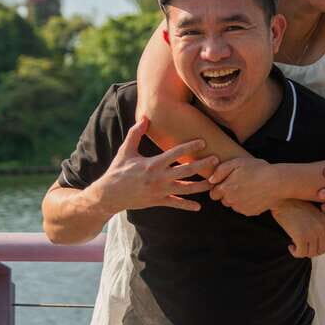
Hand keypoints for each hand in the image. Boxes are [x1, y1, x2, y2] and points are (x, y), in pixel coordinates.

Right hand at [94, 117, 217, 213]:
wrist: (109, 195)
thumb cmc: (118, 171)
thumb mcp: (125, 151)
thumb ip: (135, 134)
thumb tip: (144, 117)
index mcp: (152, 164)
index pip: (175, 153)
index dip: (190, 147)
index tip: (203, 142)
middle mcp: (159, 178)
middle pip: (186, 171)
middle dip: (202, 165)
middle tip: (216, 160)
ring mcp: (159, 191)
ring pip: (185, 189)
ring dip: (200, 186)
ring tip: (214, 183)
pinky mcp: (157, 202)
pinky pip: (175, 204)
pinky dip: (187, 206)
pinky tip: (198, 207)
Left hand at [208, 157, 281, 215]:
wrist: (277, 182)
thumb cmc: (257, 169)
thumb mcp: (237, 163)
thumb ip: (220, 171)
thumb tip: (210, 180)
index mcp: (226, 189)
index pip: (213, 194)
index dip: (219, 187)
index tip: (227, 181)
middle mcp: (231, 201)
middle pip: (223, 200)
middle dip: (228, 193)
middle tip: (240, 183)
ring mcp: (241, 208)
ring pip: (233, 205)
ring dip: (237, 199)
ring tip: (249, 188)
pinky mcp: (250, 213)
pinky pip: (244, 209)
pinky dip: (247, 203)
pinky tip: (255, 194)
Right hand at [271, 199, 324, 257]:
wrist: (283, 200)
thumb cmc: (295, 206)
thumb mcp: (314, 214)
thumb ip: (319, 225)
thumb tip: (317, 243)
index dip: (319, 247)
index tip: (309, 245)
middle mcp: (322, 228)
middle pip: (321, 250)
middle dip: (311, 252)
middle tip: (301, 247)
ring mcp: (313, 233)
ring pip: (311, 253)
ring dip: (302, 252)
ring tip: (295, 245)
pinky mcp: (302, 237)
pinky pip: (301, 253)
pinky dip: (295, 253)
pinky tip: (290, 246)